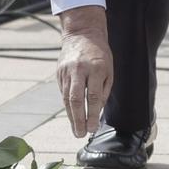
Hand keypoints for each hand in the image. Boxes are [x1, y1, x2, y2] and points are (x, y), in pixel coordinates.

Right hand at [56, 6, 113, 137]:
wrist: (82, 33)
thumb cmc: (100, 54)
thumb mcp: (109, 70)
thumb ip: (103, 91)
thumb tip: (97, 111)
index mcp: (95, 68)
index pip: (93, 96)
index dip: (93, 115)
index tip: (93, 129)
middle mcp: (79, 69)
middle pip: (76, 99)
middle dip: (78, 119)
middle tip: (80, 134)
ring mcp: (66, 70)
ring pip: (67, 97)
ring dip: (71, 116)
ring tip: (76, 130)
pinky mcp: (59, 72)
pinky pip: (63, 92)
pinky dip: (68, 105)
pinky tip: (72, 115)